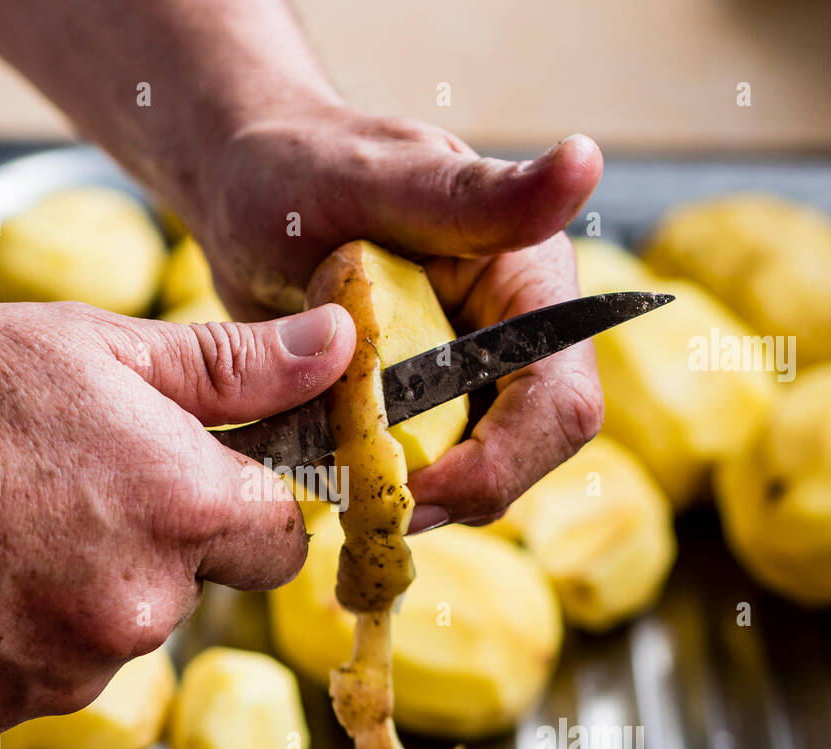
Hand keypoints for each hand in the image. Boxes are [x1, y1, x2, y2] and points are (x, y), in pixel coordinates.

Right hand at [0, 301, 352, 737]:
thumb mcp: (94, 348)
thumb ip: (233, 368)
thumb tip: (338, 352)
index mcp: (182, 509)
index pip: (283, 539)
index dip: (246, 510)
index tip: (201, 488)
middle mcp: (140, 608)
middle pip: (189, 591)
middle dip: (149, 549)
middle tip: (58, 491)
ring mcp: (66, 673)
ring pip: (111, 638)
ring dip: (73, 596)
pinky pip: (39, 677)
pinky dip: (12, 639)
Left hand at [193, 105, 605, 526]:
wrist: (244, 194)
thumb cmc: (303, 167)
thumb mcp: (379, 180)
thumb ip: (477, 195)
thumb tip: (586, 158)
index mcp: (531, 281)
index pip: (558, 400)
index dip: (497, 461)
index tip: (412, 491)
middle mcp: (519, 336)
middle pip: (528, 452)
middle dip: (456, 492)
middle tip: (365, 508)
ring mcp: (474, 379)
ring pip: (480, 477)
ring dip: (418, 500)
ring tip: (338, 488)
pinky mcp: (428, 409)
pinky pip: (429, 476)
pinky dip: (386, 492)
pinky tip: (332, 482)